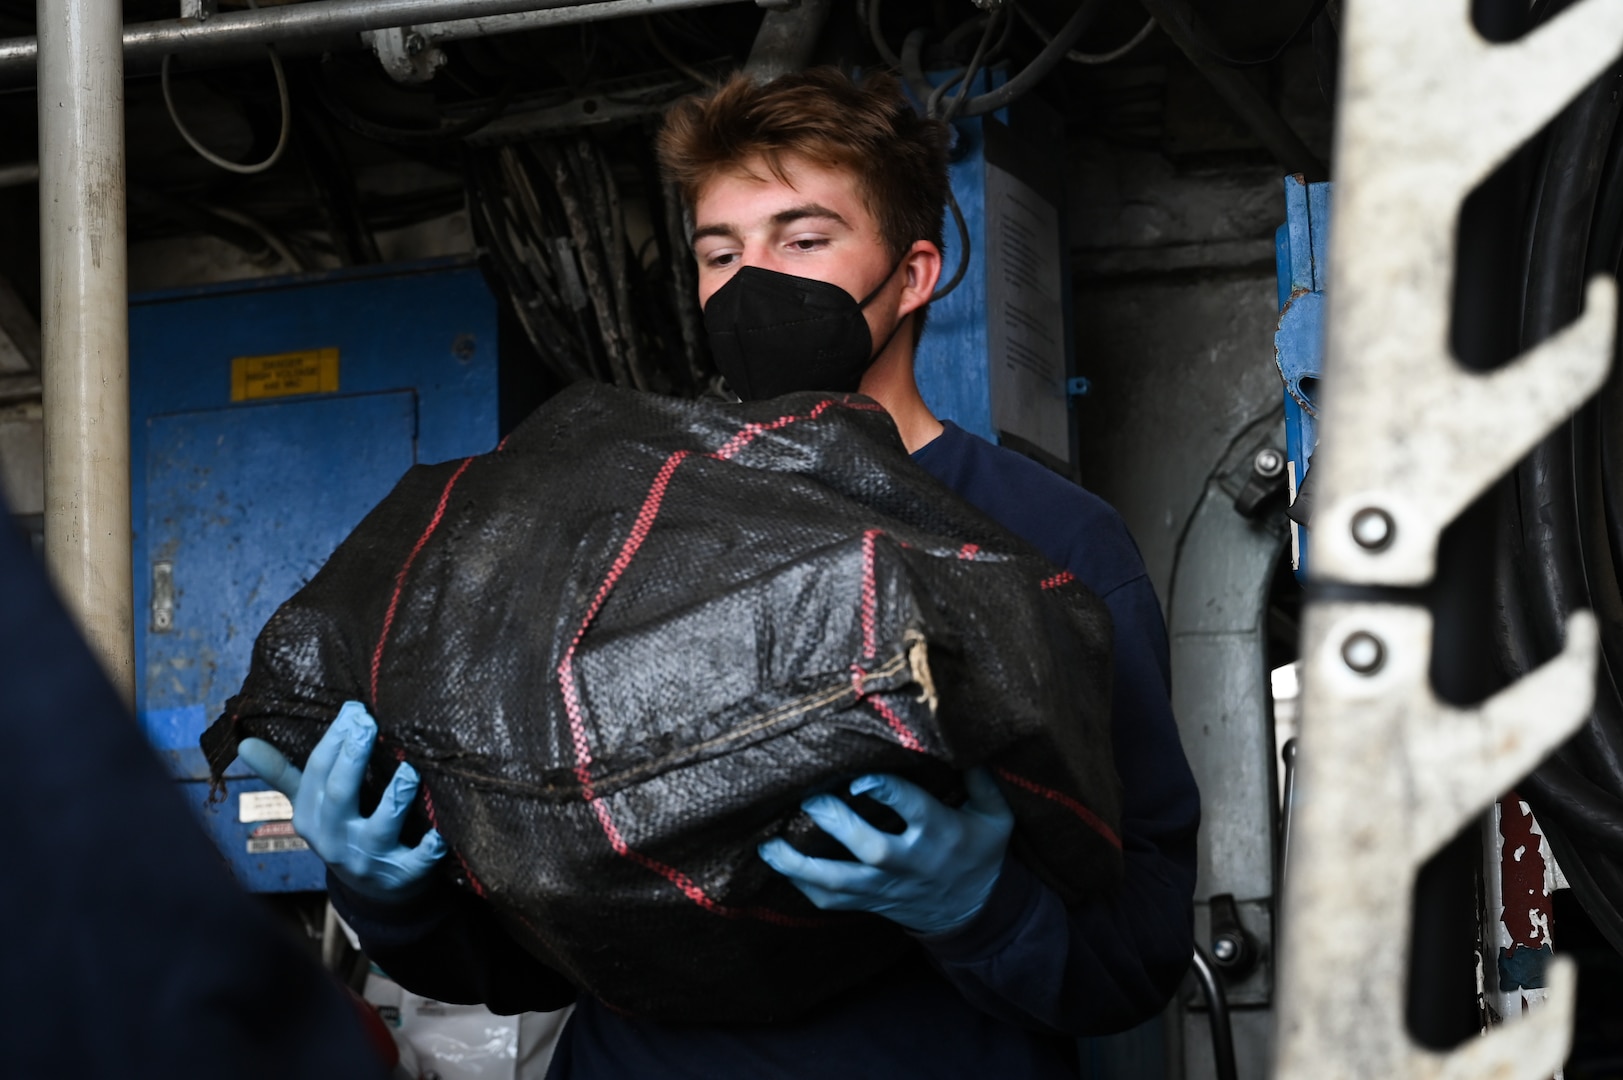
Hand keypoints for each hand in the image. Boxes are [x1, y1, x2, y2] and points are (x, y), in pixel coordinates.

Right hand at [236, 700, 446, 903]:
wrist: (373, 893)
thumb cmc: (341, 832)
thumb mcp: (309, 806)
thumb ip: (282, 774)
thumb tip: (243, 742)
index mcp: (310, 816)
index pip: (316, 772)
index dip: (334, 740)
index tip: (353, 708)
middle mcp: (334, 838)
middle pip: (340, 795)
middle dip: (353, 758)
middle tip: (369, 723)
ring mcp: (367, 859)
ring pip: (379, 828)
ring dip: (395, 798)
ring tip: (409, 770)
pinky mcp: (400, 876)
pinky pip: (415, 864)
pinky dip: (427, 851)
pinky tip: (438, 835)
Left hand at [758, 766, 1013, 936]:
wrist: (977, 913)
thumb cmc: (982, 853)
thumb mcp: (995, 816)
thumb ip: (981, 779)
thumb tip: (960, 736)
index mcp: (940, 833)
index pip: (911, 809)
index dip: (885, 793)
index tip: (859, 780)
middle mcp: (910, 863)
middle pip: (870, 849)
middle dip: (836, 825)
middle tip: (808, 801)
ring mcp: (886, 887)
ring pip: (840, 883)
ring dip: (801, 866)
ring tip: (769, 845)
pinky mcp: (871, 902)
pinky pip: (832, 902)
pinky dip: (802, 886)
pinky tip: (778, 864)